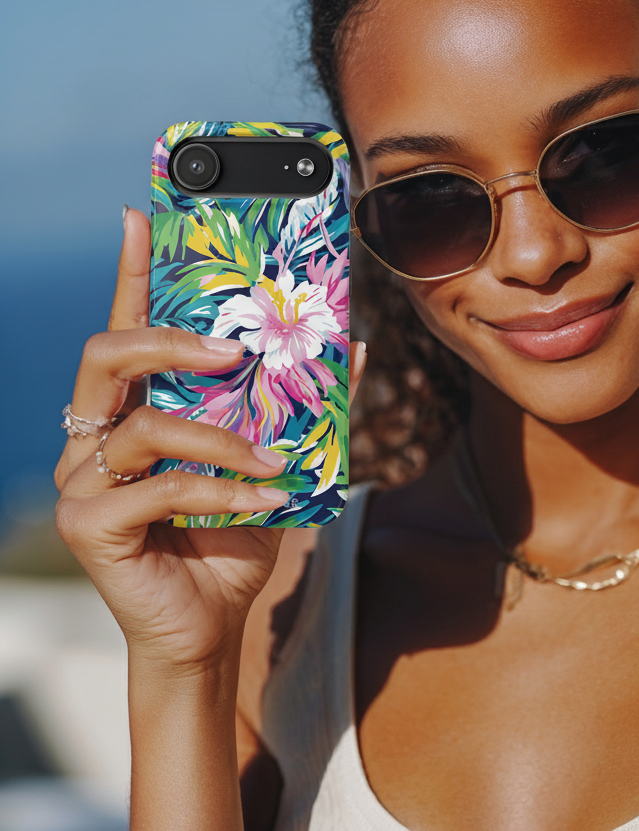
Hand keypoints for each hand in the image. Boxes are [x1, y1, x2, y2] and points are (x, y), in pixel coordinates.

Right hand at [54, 208, 365, 668]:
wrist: (214, 621)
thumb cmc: (235, 533)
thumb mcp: (275, 460)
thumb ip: (301, 406)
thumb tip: (355, 347)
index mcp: (138, 407)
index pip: (128, 325)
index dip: (131, 271)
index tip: (141, 216)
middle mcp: (97, 434)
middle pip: (106, 354)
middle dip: (169, 340)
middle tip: (230, 350)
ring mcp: (84, 480)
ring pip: (141, 427)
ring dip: (222, 440)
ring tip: (276, 460)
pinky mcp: (90, 525)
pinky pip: (160, 490)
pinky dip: (224, 492)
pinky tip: (268, 503)